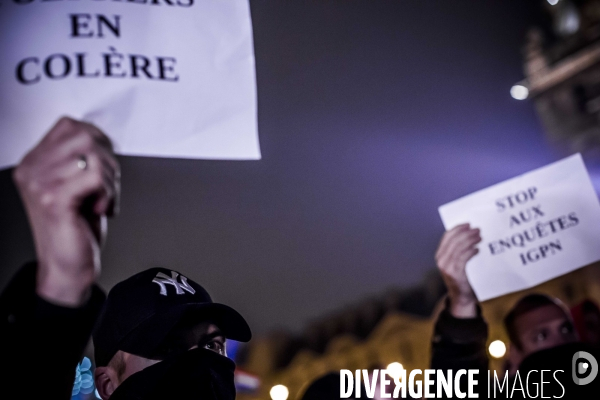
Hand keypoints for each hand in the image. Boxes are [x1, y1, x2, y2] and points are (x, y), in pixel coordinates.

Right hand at [13, 117, 119, 305]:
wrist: (68, 265)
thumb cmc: (77, 226)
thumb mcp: (76, 184)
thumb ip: (80, 157)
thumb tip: (100, 136)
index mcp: (34, 161)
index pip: (70, 125)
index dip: (98, 140)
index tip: (105, 166)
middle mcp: (31, 169)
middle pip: (85, 137)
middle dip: (109, 162)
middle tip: (107, 188)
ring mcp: (39, 183)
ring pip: (94, 157)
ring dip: (111, 181)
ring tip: (104, 200)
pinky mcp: (54, 199)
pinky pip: (95, 178)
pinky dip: (109, 193)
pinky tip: (102, 209)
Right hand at [435, 223, 481, 317]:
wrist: (461, 297)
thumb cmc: (461, 278)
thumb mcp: (456, 262)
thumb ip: (458, 250)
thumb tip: (468, 234)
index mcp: (439, 255)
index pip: (447, 237)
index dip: (457, 229)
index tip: (468, 224)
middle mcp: (440, 260)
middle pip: (453, 241)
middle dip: (466, 233)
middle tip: (478, 230)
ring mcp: (446, 267)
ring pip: (458, 248)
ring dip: (470, 240)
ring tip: (480, 237)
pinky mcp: (454, 273)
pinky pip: (463, 258)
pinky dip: (471, 251)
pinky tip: (477, 249)